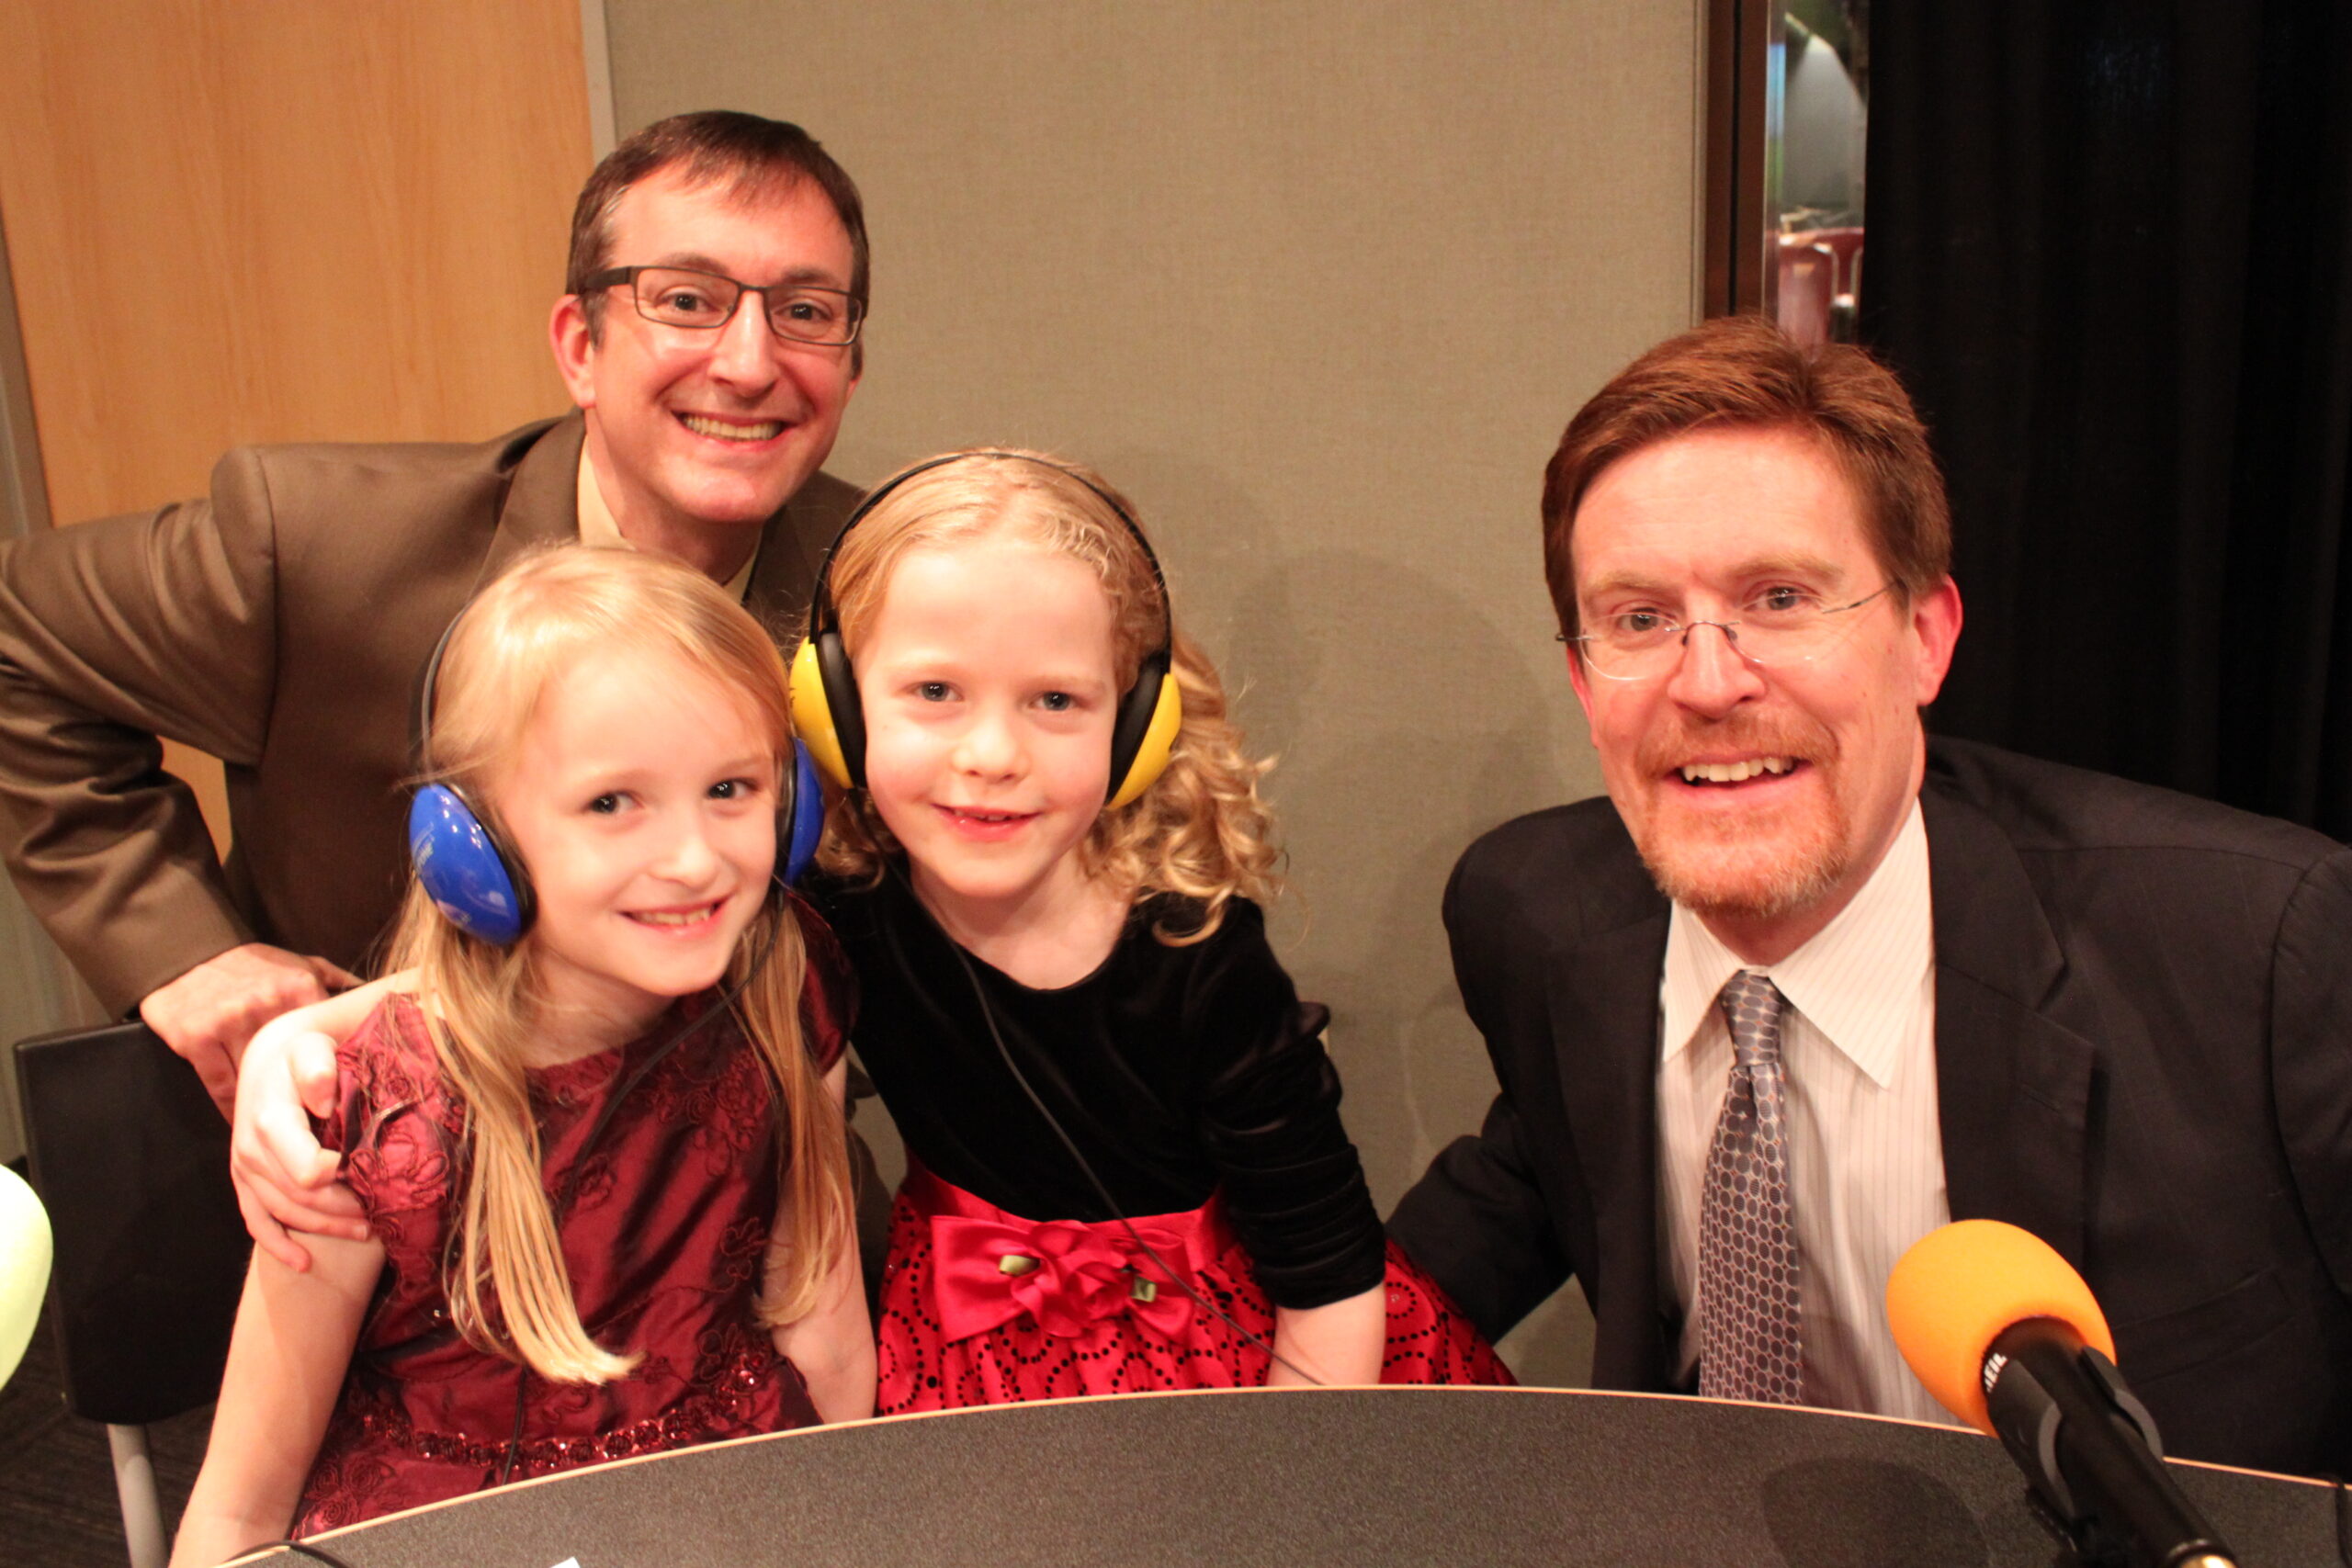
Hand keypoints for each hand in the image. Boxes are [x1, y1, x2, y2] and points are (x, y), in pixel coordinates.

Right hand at [139, 942, 360, 1116]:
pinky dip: (234, 1109)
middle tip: (311, 1123)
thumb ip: (339, 982)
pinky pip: (221, 1087)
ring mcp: (229, 1024)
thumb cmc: (253, 964)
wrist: (187, 951)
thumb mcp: (302, 964)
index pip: (326, 1042)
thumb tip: (385, 995)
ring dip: (267, 1104)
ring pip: (256, 1082)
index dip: (333, 1074)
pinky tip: (244, 1122)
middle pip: (291, 1068)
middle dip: (301, 1096)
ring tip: (279, 1125)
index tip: (338, 1098)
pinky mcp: (197, 1040)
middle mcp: (266, 1006)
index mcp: (299, 989)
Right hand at [228, 982, 390, 1270]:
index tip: (372, 1178)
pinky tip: (303, 1263)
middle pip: (299, 1198)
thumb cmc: (304, 1050)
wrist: (272, 1055)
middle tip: (381, 1217)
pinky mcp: (245, 1178)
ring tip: (365, 1233)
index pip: (307, 1171)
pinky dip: (278, 1244)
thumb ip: (317, 1066)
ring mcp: (245, 1167)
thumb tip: (325, 1099)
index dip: (341, 1182)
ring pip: (282, 1213)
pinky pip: (254, 1219)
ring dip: (323, 1229)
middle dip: (341, 1212)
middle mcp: (251, 1149)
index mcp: (271, 1121)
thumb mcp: (312, 1045)